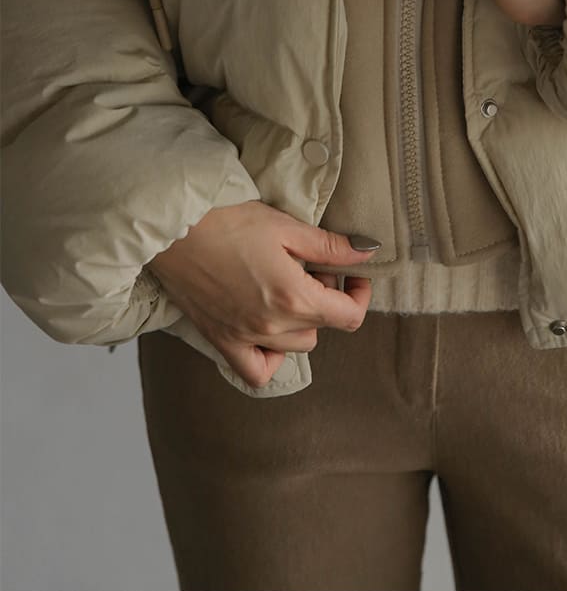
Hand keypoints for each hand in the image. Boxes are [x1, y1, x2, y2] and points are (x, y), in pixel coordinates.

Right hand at [145, 203, 377, 388]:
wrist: (174, 227)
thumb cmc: (228, 219)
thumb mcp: (286, 227)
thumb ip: (330, 246)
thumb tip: (368, 252)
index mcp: (293, 297)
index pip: (348, 316)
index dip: (360, 295)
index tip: (354, 275)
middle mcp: (271, 327)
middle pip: (321, 328)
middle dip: (327, 299)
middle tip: (312, 267)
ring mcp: (245, 339)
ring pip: (294, 348)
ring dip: (302, 324)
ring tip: (289, 290)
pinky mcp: (221, 341)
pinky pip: (256, 370)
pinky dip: (269, 358)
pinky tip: (268, 330)